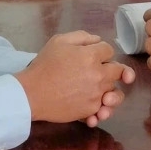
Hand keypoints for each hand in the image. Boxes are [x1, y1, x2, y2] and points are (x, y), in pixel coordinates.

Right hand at [15, 32, 133, 125]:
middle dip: (112, 69)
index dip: (102, 51)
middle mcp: (99, 75)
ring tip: (104, 96)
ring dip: (112, 92)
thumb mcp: (59, 41)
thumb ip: (82, 37)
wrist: (32, 94)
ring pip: (115, 93)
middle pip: (118, 71)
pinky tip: (95, 113)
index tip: (93, 55)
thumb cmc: (44, 66)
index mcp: (92, 56)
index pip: (109, 51)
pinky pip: (103, 110)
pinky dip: (101, 111)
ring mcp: (97, 94)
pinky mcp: (91, 110)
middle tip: (100, 73)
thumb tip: (97, 41)